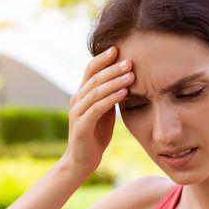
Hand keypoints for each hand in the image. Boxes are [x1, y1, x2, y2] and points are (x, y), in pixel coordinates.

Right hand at [63, 45, 132, 175]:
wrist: (82, 160)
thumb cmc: (96, 134)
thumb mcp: (104, 111)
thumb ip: (110, 95)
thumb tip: (127, 77)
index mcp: (82, 94)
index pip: (90, 70)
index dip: (103, 58)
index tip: (119, 48)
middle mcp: (76, 100)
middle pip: (94, 78)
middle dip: (113, 68)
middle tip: (130, 61)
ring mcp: (77, 113)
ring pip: (96, 91)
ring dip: (115, 82)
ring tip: (131, 75)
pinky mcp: (81, 126)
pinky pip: (97, 108)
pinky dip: (111, 99)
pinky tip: (124, 93)